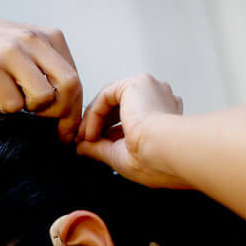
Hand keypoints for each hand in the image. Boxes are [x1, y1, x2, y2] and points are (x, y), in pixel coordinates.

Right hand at [0, 19, 83, 140]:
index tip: (64, 132)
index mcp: (51, 36)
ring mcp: (11, 51)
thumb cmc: (2, 57)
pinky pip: (12, 105)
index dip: (73, 113)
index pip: (76, 81)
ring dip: (30, 109)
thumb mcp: (32, 56)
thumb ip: (55, 76)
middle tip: (42, 118)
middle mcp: (34, 40)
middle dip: (58, 113)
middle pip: (69, 87)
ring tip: (18, 99)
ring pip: (43, 98)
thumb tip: (73, 120)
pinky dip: (7, 108)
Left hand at [76, 73, 187, 187]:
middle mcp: (159, 99)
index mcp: (164, 116)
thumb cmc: (153, 161)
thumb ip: (99, 148)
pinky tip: (90, 133)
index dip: (107, 132)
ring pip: (111, 100)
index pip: (129, 118)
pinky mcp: (136, 84)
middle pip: (118, 106)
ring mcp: (150, 88)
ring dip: (93, 120)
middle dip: (98, 125)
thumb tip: (80, 148)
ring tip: (84, 139)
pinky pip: (107, 96)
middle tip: (83, 141)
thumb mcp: (120, 155)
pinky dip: (94, 115)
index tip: (91, 146)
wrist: (165, 154)